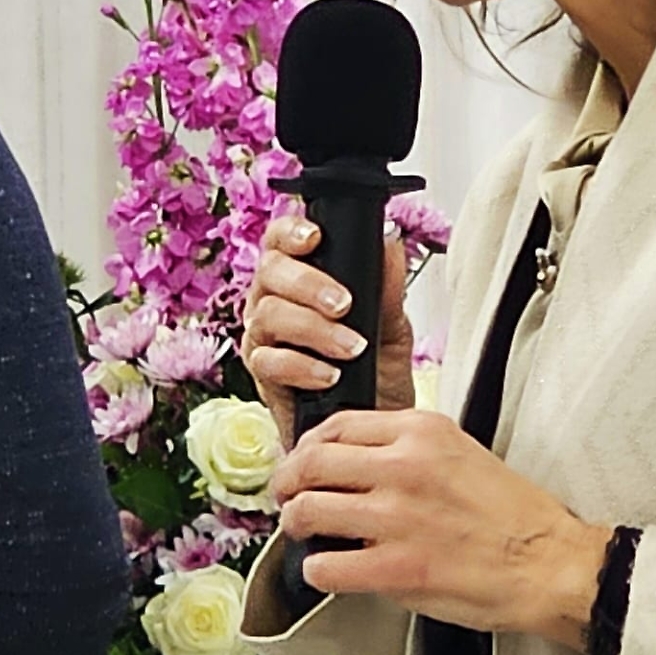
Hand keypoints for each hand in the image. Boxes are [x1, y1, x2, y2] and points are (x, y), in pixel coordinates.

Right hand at [241, 212, 413, 445]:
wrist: (373, 423)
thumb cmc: (378, 371)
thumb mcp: (393, 326)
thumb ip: (388, 288)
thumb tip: (390, 245)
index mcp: (300, 278)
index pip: (280, 239)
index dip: (290, 231)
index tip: (315, 238)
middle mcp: (274, 301)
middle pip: (270, 271)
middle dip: (309, 285)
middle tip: (345, 304)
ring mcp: (264, 337)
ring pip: (268, 314)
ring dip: (314, 329)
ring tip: (351, 347)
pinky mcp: (262, 376)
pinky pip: (268, 361)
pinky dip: (302, 366)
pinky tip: (330, 375)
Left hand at [274, 408, 611, 647]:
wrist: (549, 563)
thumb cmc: (512, 515)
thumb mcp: (460, 452)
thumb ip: (406, 449)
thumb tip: (355, 462)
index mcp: (421, 431)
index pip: (336, 425)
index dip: (308, 446)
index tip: (304, 462)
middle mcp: (404, 466)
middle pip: (309, 462)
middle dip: (288, 484)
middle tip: (289, 498)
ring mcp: (397, 517)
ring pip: (307, 511)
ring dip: (297, 526)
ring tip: (307, 535)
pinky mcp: (395, 568)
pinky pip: (324, 566)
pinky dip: (318, 570)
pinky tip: (332, 570)